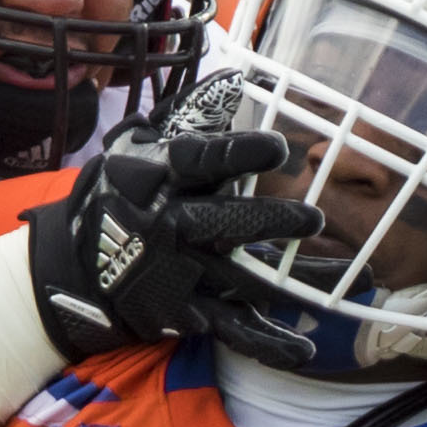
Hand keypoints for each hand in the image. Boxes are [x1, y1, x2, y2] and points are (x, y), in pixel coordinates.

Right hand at [20, 109, 324, 369]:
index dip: (239, 155)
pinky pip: (233, 328)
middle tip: (314, 218)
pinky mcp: (188, 313)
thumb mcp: (135, 146)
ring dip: (295, 281)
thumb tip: (235, 76)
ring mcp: (181, 274)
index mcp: (159, 178)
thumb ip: (186, 116)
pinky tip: (306, 350)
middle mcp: (170, 226)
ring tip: (352, 277)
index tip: (277, 149)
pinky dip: (268, 342)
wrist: (74, 269)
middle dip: (269, 221)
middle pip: (223, 224)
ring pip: (243, 278)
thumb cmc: (117, 195)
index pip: (201, 162)